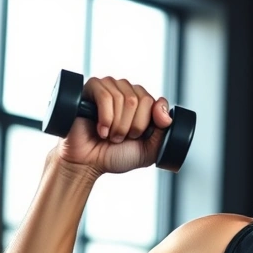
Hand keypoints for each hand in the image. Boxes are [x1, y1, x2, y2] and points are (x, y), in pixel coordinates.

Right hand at [56, 76, 172, 174]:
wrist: (87, 163)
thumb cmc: (115, 155)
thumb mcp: (149, 150)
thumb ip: (163, 133)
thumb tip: (165, 113)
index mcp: (140, 103)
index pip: (152, 101)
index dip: (147, 120)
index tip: (139, 135)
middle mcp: (125, 92)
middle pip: (139, 99)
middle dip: (131, 126)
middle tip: (120, 138)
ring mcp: (108, 88)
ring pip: (123, 98)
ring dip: (117, 125)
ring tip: (110, 136)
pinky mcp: (90, 89)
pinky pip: (105, 96)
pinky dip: (105, 118)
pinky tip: (101, 130)